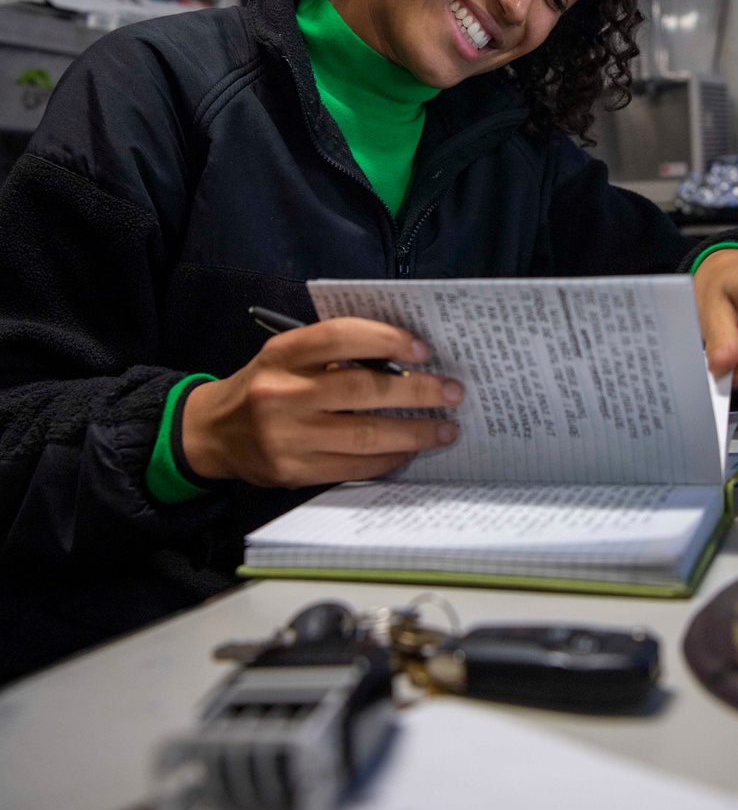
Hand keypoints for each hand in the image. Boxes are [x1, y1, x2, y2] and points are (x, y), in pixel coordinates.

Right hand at [182, 317, 463, 488]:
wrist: (214, 432)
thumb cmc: (264, 385)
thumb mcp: (286, 356)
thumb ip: (332, 355)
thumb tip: (403, 360)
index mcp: (283, 354)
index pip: (341, 337)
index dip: (387, 340)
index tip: (424, 350)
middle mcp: (282, 394)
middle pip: (362, 390)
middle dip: (416, 391)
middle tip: (452, 392)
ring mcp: (287, 437)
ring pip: (364, 435)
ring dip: (414, 433)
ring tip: (445, 429)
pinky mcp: (294, 472)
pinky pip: (353, 466)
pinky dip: (388, 459)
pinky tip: (410, 451)